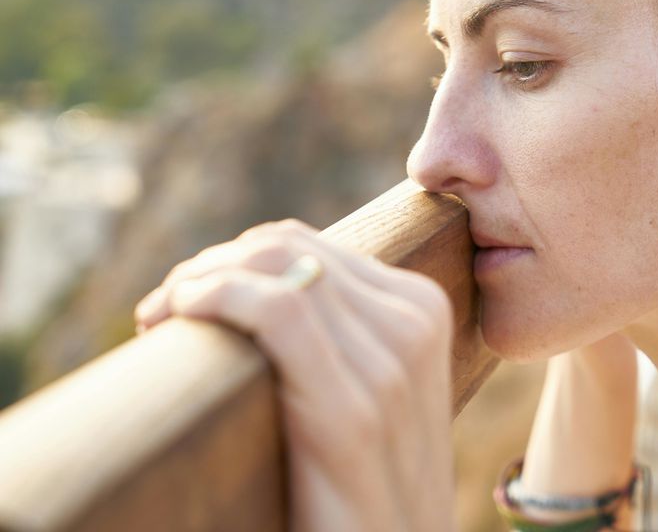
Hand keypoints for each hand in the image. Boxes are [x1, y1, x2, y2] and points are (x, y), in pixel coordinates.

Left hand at [134, 219, 456, 531]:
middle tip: (162, 312)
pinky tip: (176, 319)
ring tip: (159, 320)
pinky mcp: (352, 411)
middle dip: (210, 265)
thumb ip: (343, 337)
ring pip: (275, 264)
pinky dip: (214, 297)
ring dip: (199, 280)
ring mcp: (391, 363)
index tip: (187, 299)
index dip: (236, 260)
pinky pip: (276, 309)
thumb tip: (255, 289)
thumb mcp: (371, 394)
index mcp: (421, 311)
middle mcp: (414, 322)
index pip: (308, 247)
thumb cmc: (366, 489)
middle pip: (286, 247)